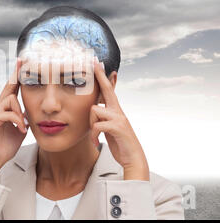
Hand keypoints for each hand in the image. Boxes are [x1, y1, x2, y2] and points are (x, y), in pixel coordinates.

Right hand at [0, 58, 29, 178]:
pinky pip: (8, 113)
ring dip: (20, 112)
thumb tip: (32, 113)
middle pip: (8, 86)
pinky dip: (17, 121)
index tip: (23, 63)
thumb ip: (24, 119)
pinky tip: (21, 130)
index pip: (12, 89)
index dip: (18, 77)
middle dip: (16, 74)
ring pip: (11, 99)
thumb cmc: (5, 146)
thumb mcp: (20, 129)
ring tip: (23, 125)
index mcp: (6, 108)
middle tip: (22, 62)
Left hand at [89, 57, 148, 180]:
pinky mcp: (118, 128)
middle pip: (108, 89)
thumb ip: (104, 117)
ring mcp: (119, 118)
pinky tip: (96, 142)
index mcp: (115, 110)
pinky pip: (98, 125)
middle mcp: (118, 111)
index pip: (108, 90)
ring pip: (94, 110)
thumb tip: (97, 109)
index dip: (102, 77)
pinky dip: (94, 134)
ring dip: (90, 124)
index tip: (97, 64)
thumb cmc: (119, 143)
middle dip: (100, 76)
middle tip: (95, 63)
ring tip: (94, 136)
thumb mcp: (110, 127)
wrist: (132, 159)